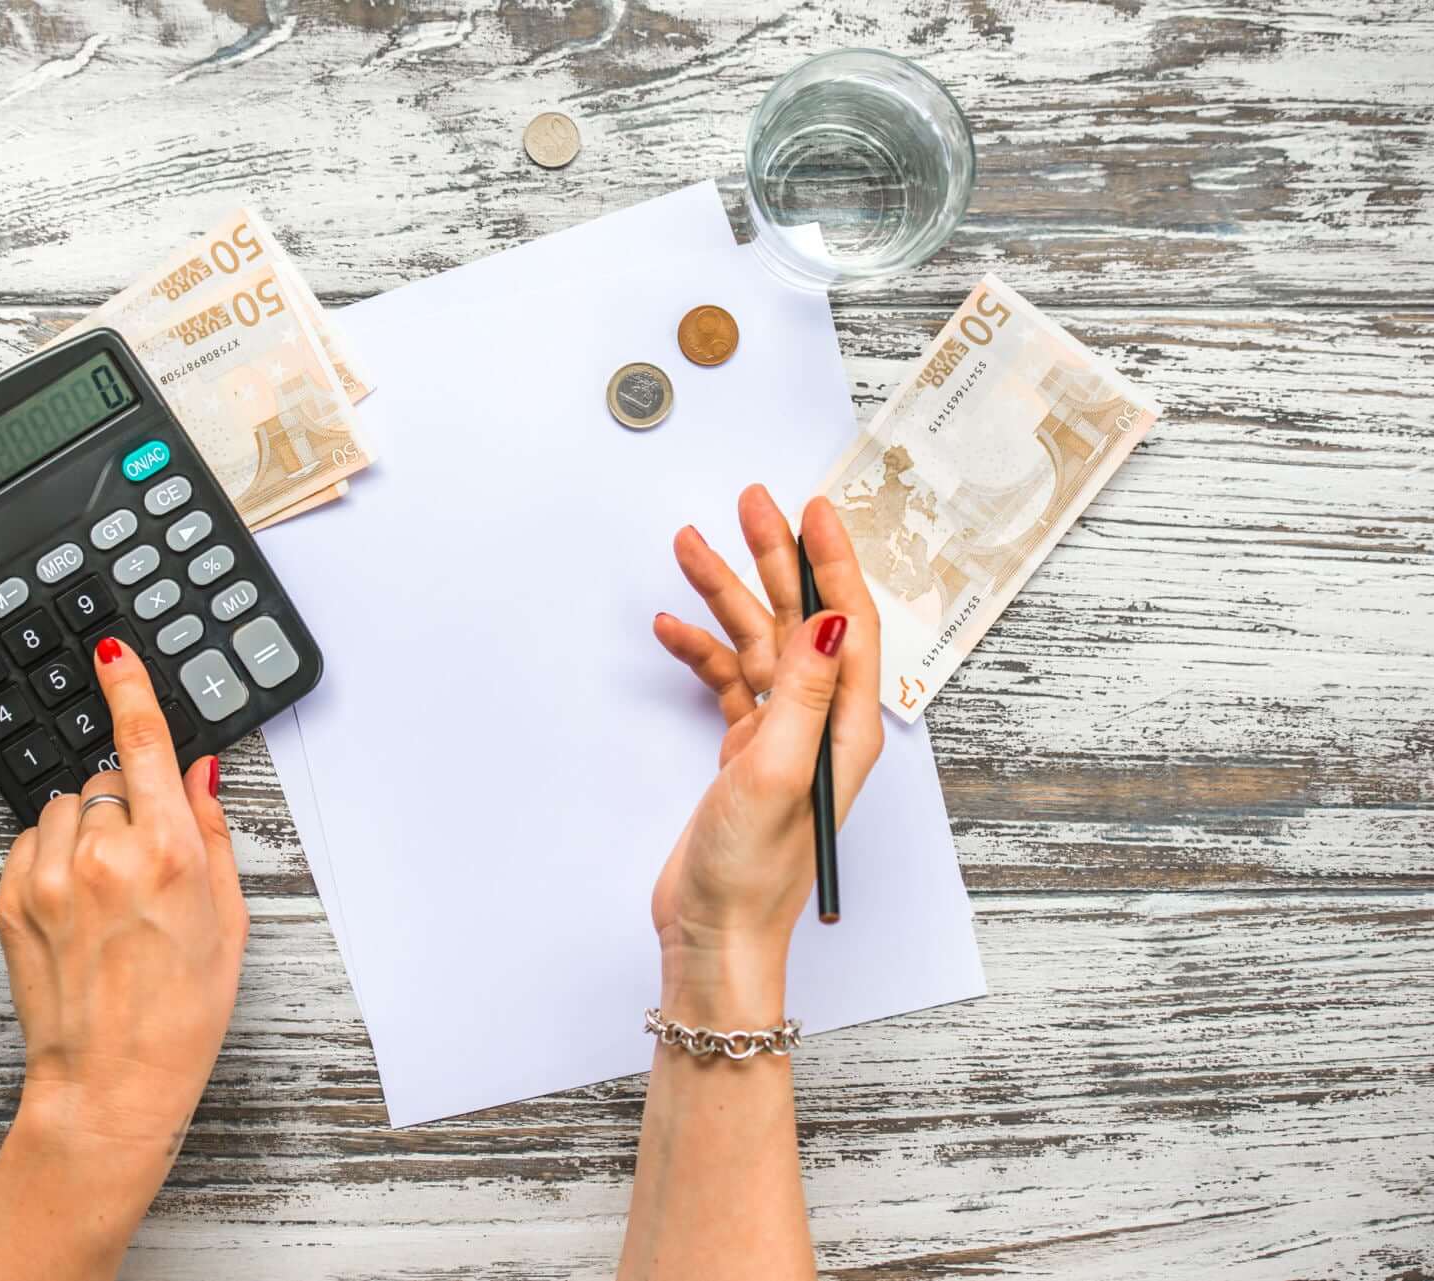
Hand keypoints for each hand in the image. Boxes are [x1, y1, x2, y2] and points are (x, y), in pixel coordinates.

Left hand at [0, 637, 246, 1190]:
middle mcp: (104, 855)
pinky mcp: (12, 899)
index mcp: (168, 854)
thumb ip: (211, 833)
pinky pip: (31, 842)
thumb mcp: (228, 920)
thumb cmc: (180, 1015)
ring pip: (65, 807)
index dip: (129, 686)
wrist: (110, 1085)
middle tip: (146, 865)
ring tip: (108, 891)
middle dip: (126, 804)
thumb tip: (196, 773)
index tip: (114, 650)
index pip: (141, 743)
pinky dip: (53, 857)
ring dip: (86, 829)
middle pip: (106, 780)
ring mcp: (50, 877)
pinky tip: (77, 905)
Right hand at [649, 486, 883, 1022]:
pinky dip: (697, 652)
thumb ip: (804, 692)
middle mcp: (818, 724)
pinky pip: (724, 682)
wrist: (713, 934)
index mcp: (843, 727)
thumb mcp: (778, 772)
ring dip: (723, 597)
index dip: (833, 562)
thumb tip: (830, 619)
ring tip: (689, 546)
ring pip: (755, 644)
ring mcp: (778, 737)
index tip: (814, 510)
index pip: (847, 624)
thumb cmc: (752, 871)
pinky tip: (669, 628)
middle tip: (751, 504)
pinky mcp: (743, 752)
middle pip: (800, 620)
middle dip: (775, 559)